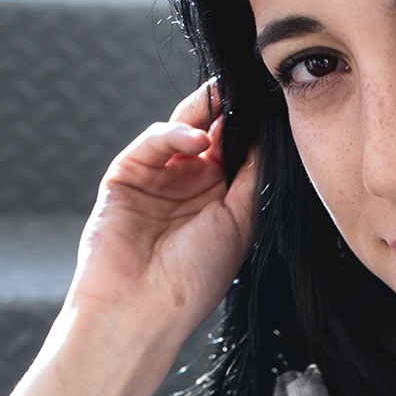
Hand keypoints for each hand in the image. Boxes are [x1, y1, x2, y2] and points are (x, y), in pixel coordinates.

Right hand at [65, 81, 257, 337]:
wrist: (142, 307)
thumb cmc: (195, 278)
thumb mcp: (240, 223)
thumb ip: (252, 177)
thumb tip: (269, 136)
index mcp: (219, 202)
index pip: (237, 154)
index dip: (251, 131)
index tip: (270, 106)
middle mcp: (189, 188)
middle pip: (210, 135)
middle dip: (227, 112)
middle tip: (246, 88)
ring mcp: (157, 179)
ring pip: (181, 130)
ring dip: (203, 114)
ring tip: (224, 103)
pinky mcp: (126, 174)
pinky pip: (153, 142)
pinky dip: (174, 132)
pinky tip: (197, 137)